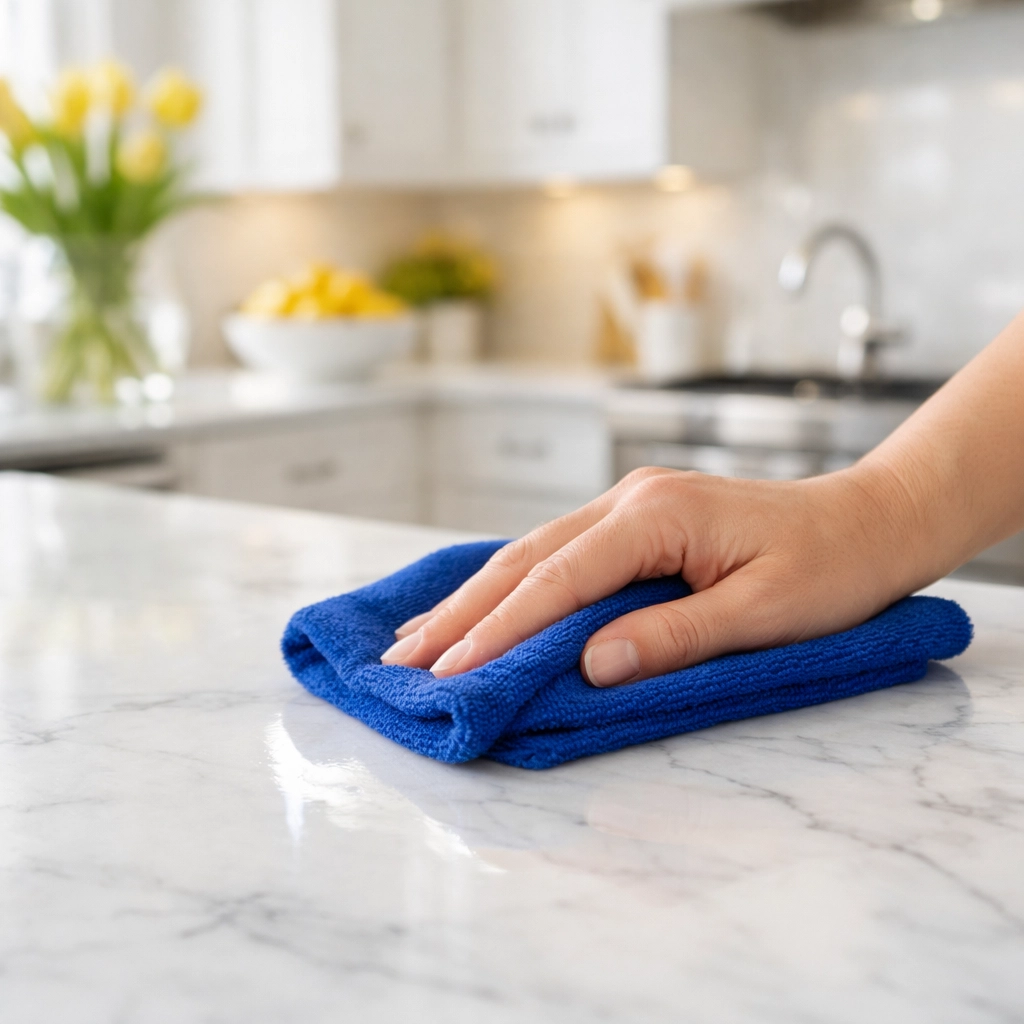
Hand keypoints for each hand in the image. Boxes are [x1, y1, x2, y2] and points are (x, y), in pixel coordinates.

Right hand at [380, 465, 917, 686]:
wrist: (868, 520)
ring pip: (531, 551)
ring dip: (475, 596)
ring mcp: (628, 505)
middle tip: (401, 656)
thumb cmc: (830, 568)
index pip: (558, 579)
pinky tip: (482, 605)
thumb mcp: (764, 614)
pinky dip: (512, 585)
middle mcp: (629, 501)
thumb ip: (675, 635)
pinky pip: (557, 552)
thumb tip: (593, 665)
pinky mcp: (634, 521)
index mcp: (656, 516)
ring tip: (419, 636)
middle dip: (462, 611)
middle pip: (525, 558)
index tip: (450, 669)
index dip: (501, 628)